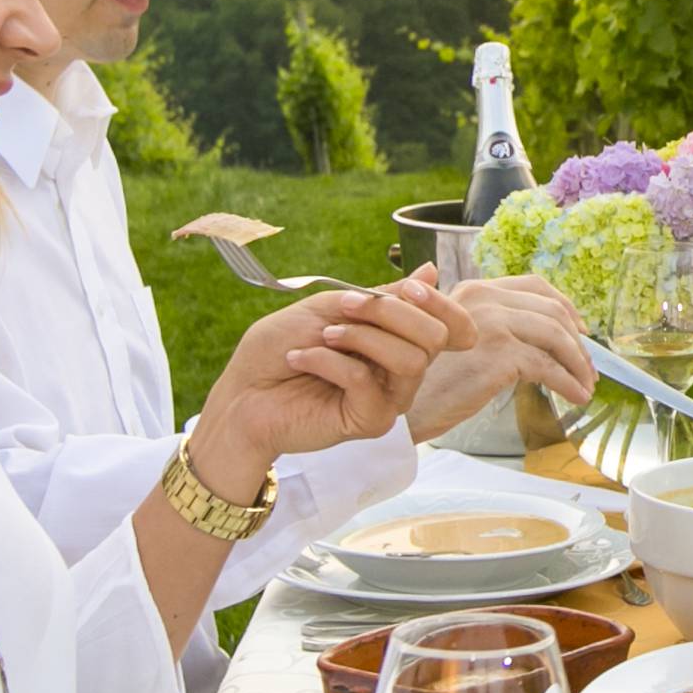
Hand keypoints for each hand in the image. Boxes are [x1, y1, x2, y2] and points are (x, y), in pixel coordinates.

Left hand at [190, 266, 475, 494]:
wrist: (241, 393)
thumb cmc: (279, 349)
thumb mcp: (331, 306)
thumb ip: (383, 295)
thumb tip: (432, 271)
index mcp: (398, 341)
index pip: (451, 326)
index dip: (441, 303)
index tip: (407, 287)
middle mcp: (401, 371)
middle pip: (435, 338)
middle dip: (392, 312)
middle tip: (345, 307)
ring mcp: (389, 399)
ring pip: (411, 361)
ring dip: (362, 337)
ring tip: (322, 336)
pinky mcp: (369, 421)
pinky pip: (366, 382)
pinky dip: (329, 361)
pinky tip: (301, 359)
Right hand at [407, 275, 597, 441]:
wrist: (402, 407)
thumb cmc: (428, 381)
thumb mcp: (458, 340)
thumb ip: (494, 327)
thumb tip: (544, 337)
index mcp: (475, 289)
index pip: (535, 285)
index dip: (565, 306)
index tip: (582, 330)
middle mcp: (484, 298)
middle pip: (552, 311)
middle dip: (578, 342)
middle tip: (589, 368)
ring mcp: (492, 323)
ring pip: (556, 337)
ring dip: (579, 364)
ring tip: (586, 386)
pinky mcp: (499, 354)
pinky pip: (548, 367)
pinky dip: (569, 383)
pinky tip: (576, 396)